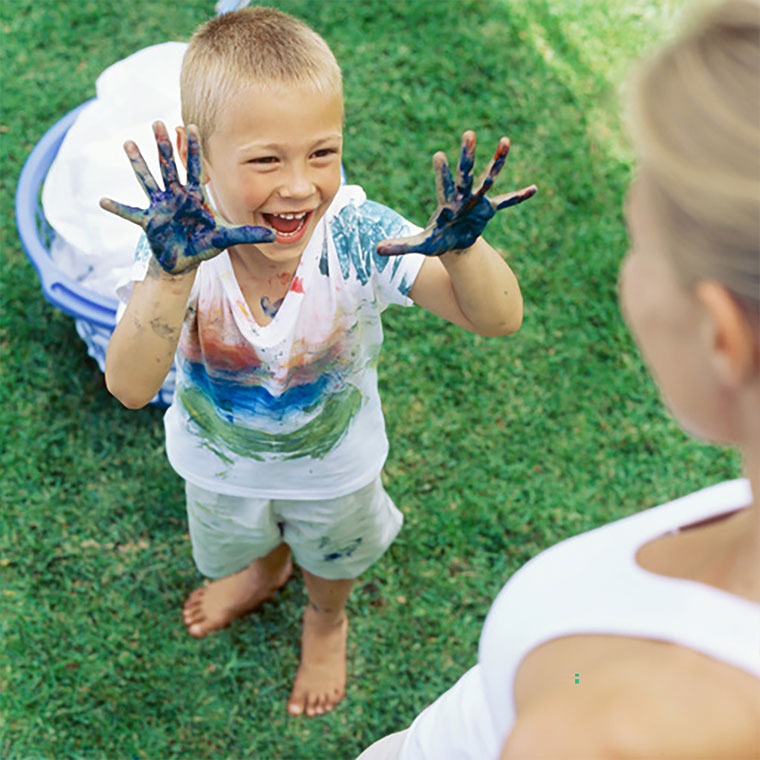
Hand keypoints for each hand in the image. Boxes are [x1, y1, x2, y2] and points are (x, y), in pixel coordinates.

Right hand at [99, 121, 274, 274]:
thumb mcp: (226, 238)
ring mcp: (160, 206)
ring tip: (128, 143)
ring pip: (148, 180)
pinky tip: (103, 201)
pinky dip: (118, 208)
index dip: (194, 149)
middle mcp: (175, 196)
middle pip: (169, 166)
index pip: (196, 168)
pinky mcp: (149, 222)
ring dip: (139, 163)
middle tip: (157, 122)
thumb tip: (275, 235)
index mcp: (194, 196)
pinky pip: (131, 214)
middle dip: (164, 146)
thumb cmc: (203, 244)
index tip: (191, 126)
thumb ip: (248, 234)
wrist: (185, 260)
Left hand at [376, 130, 535, 256]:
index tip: (439, 156)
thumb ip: (399, 246)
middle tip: (469, 133)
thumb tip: (375, 251)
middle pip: (465, 173)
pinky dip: (518, 198)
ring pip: (488, 178)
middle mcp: (462, 197)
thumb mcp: (419, 245)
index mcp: (446, 202)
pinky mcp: (488, 209)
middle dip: (467, 155)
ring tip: (505, 140)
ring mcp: (477, 201)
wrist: (452, 243)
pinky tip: (534, 189)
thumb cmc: (436, 241)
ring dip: (497, 161)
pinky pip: (506, 203)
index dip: (441, 172)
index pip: (443, 185)